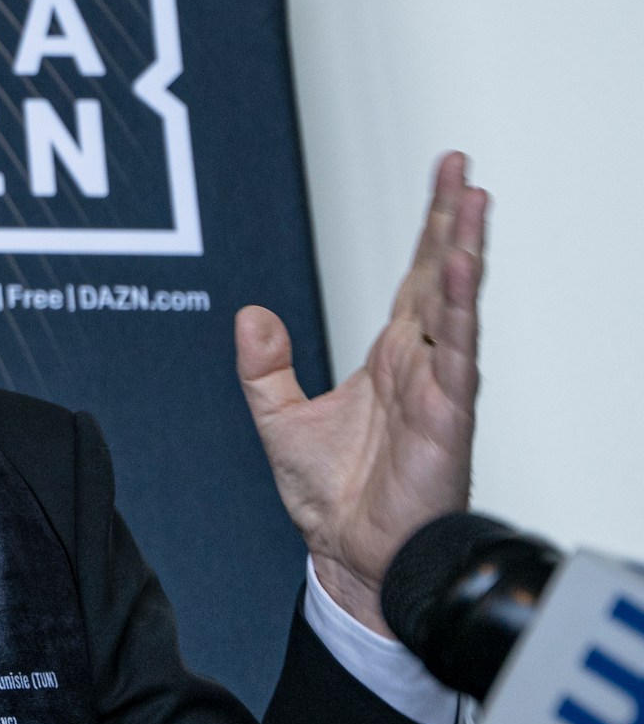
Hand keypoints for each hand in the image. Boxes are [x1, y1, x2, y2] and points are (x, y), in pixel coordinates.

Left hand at [237, 152, 487, 635]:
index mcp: (389, 357)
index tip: (446, 180)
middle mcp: (419, 363)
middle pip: (441, 276)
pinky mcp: (446, 415)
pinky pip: (456, 353)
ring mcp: (438, 385)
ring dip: (466, 253)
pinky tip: (463, 270)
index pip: (415, 277)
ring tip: (475, 202)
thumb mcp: (278, 420)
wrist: (349, 556)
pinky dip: (459, 310)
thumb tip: (249, 317)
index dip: (430, 229)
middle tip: (463, 168)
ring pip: (456, 305)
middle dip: (453, 221)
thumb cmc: (333, 498)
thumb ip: (263, 368)